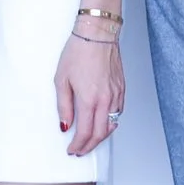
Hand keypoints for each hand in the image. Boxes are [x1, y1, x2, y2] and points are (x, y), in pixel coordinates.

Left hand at [56, 22, 127, 155]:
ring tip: (89, 140)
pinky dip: (110, 123)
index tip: (72, 149)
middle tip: (80, 150)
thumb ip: (63, 105)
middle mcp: (106, 100)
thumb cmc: (78, 52)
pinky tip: (102, 123)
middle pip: (101, 134)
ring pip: (112, 125)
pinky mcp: (122, 89)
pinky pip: (118, 113)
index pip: (85, 132)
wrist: (97, 34)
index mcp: (89, 99)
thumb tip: (65, 125)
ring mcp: (116, 95)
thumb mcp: (61, 79)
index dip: (78, 145)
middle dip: (90, 146)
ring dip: (100, 136)